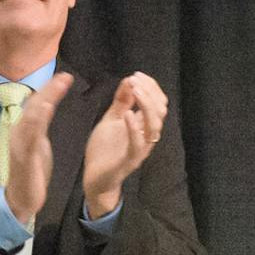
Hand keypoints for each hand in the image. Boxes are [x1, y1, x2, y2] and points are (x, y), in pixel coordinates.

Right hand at [3, 75, 74, 225]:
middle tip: (64, 76)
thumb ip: (39, 125)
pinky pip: (30, 136)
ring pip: (31, 116)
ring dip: (45, 100)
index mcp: (25, 129)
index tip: (64, 77)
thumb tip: (45, 107)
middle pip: (34, 105)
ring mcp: (20, 143)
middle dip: (49, 89)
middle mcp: (19, 132)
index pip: (37, 104)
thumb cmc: (31, 171)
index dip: (50, 89)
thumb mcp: (37, 144)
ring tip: (57, 86)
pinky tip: (46, 110)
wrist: (21, 198)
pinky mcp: (23, 156)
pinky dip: (37, 121)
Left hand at [82, 72, 168, 215]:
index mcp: (144, 126)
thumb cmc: (104, 150)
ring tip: (134, 91)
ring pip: (154, 126)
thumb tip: (129, 80)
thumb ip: (121, 102)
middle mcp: (147, 137)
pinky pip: (137, 145)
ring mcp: (140, 149)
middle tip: (135, 80)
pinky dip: (133, 128)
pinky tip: (126, 114)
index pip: (158, 102)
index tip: (136, 75)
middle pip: (160, 111)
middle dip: (150, 92)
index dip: (151, 87)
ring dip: (146, 105)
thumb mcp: (111, 120)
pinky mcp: (129, 161)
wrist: (94, 179)